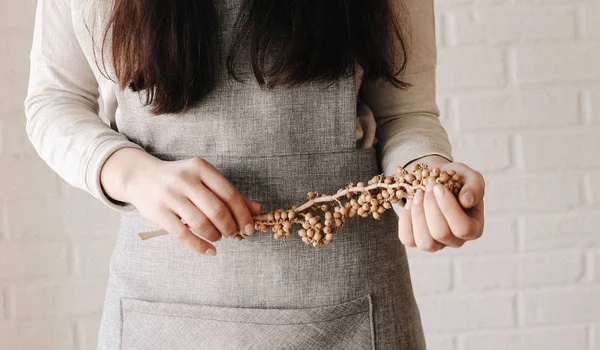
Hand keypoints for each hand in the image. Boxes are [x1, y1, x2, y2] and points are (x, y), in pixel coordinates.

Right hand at [100, 148, 261, 255]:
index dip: (243, 213)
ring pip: (201, 223)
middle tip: (233, 233)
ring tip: (218, 237)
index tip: (249, 228)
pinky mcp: (158, 212)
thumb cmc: (180, 180)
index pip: (229, 193)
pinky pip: (183, 234)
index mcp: (201, 168)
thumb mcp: (204, 180)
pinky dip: (200, 246)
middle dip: (230, 227)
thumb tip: (257, 210)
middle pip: (217, 209)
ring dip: (215, 235)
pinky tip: (210, 251)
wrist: (140, 176)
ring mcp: (170, 195)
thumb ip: (229, 194)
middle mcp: (186, 179)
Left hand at [398, 155, 484, 251]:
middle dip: (431, 206)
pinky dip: (406, 220)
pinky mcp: (416, 241)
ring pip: (425, 242)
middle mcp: (455, 241)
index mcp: (474, 228)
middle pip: (441, 234)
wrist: (433, 180)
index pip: (463, 228)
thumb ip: (475, 186)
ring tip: (418, 194)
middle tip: (428, 186)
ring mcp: (435, 244)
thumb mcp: (469, 177)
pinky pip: (408, 239)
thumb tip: (467, 201)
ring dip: (418, 214)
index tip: (438, 186)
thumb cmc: (455, 180)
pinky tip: (409, 203)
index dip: (448, 208)